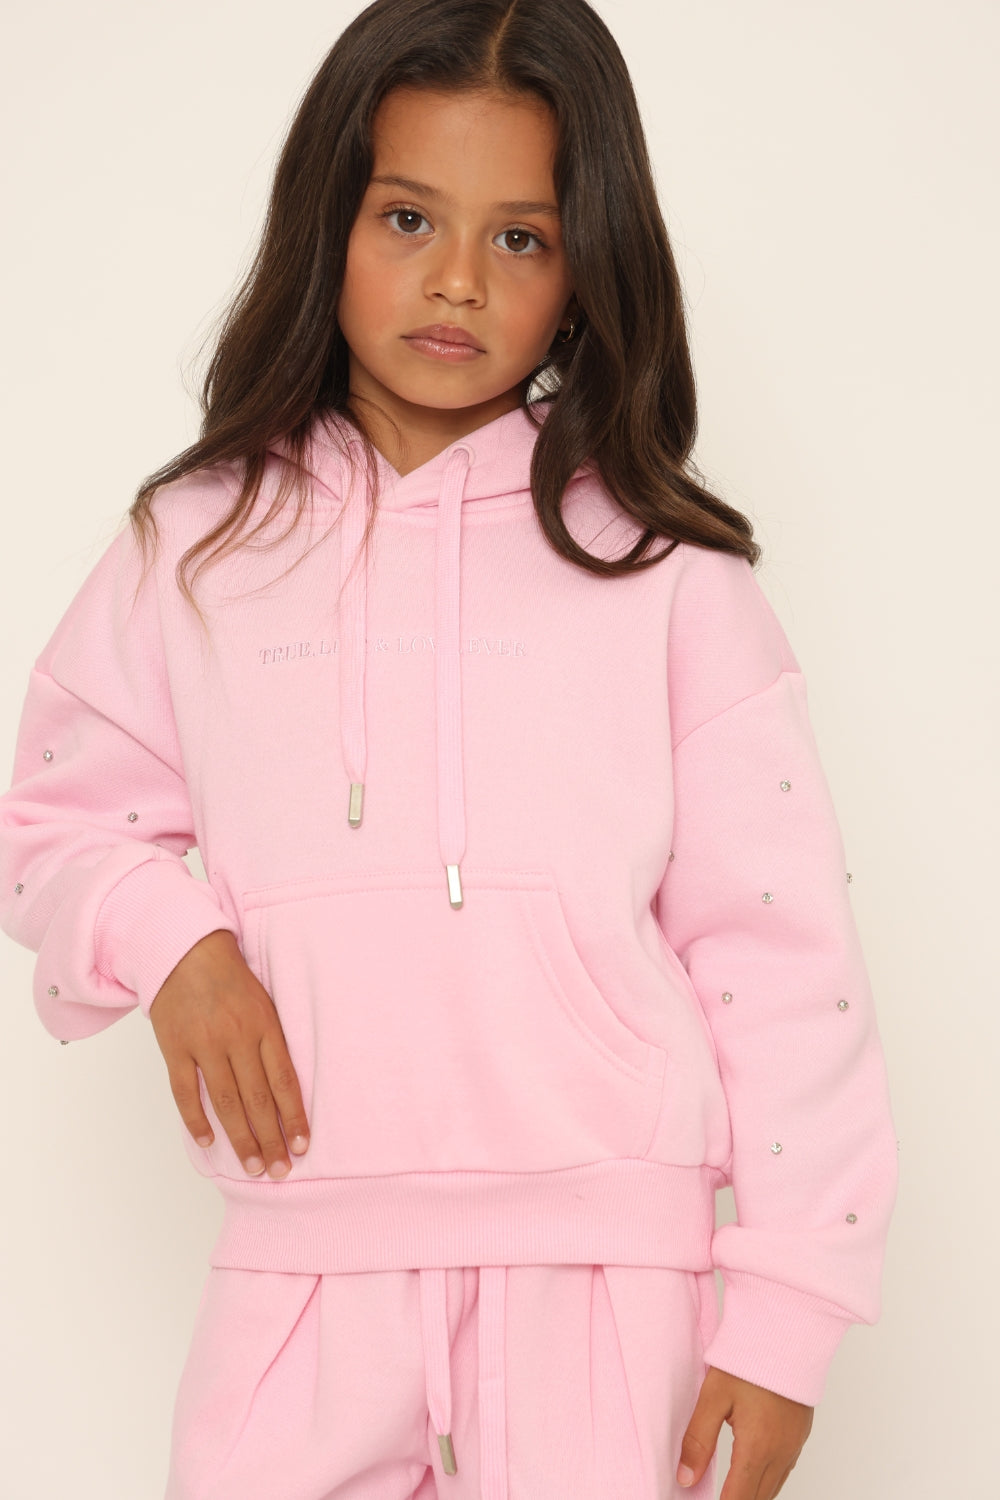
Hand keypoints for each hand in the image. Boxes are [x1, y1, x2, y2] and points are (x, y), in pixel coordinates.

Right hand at [149, 928, 309, 1179]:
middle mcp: (236, 1037)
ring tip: (251, 1166)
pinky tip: (208, 1142)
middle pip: (257, 1098)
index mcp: (264, 1026)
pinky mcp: (175, 1047)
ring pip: (226, 1101)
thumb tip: (285, 1091)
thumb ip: (271, 1042)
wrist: (185, 950)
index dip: (294, 1117)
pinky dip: (196, 1119)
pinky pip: (185, 1091)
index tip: (302, 1146)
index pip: (284, 1081)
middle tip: (278, 1171)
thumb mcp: (263, 1002)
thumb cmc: (230, 978)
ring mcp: (204, 1044)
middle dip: (270, 1139)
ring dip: (240, 1138)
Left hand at [677, 1366, 812, 1498]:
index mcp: (757, 1447)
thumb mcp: (713, 1396)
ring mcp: (794, 1445)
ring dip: (753, 1495)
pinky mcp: (800, 1435)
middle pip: (758, 1498)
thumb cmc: (749, 1360)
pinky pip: (784, 1471)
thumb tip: (685, 1478)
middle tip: (717, 1497)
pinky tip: (754, 1476)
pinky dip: (767, 1481)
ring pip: (773, 1488)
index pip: (738, 1499)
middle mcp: (780, 1453)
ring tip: (732, 1493)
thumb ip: (697, 1440)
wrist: (787, 1335)